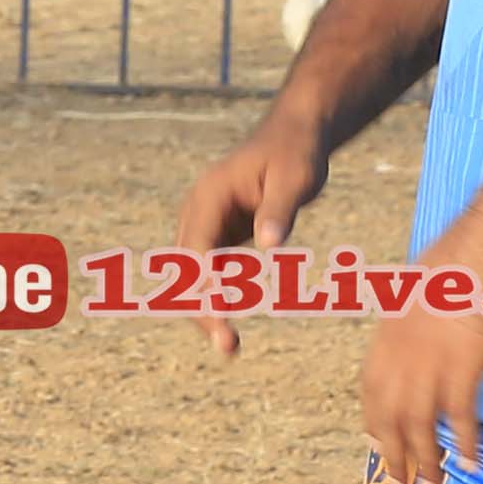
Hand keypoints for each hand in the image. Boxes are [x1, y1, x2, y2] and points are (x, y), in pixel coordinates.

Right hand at [170, 110, 329, 357]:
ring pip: (193, 278)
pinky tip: (231, 325)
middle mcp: (198, 213)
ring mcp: (205, 225)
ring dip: (207, 310)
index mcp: (208, 197)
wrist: (294, 136)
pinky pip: (210, 274)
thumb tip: (270, 248)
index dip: (204, 289)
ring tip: (231, 346)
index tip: (220, 320)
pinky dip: (218, 299)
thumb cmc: (296, 153)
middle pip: (185, 272)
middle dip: (202, 310)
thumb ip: (280, 211)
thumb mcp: (295, 178)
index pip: (196, 252)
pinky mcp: (219, 237)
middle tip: (230, 347)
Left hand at [356, 215, 482, 483]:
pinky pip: (460, 414)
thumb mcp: (430, 285)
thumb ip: (422, 317)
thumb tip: (428, 334)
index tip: (380, 450)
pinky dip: (464, 442)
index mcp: (390, 329)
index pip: (373, 389)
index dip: (377, 425)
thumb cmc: (473, 249)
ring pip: (419, 423)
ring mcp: (431, 354)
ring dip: (426, 463)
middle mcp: (401, 347)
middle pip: (389, 416)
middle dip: (393, 458)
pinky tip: (472, 464)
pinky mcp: (466, 358)